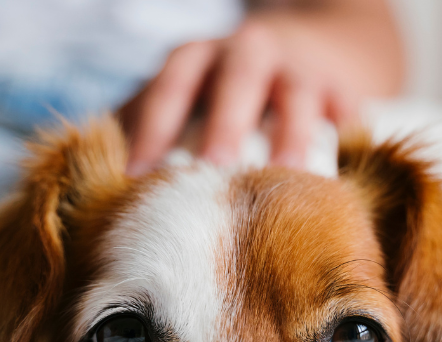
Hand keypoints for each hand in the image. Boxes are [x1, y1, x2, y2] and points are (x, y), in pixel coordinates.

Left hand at [119, 2, 404, 174]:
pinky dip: (347, 132)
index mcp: (198, 58)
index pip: (170, 86)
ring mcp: (299, 67)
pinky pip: (348, 109)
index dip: (153, 128)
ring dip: (292, 133)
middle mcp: (248, 53)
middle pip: (236, 81)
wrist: (302, 52)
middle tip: (214, 171)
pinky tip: (344, 167)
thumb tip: (94, 189)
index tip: (138, 177)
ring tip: (287, 175)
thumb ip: (143, 130)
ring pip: (297, 93)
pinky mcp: (342, 87)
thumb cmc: (219, 95)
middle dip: (224, 124)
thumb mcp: (179, 100)